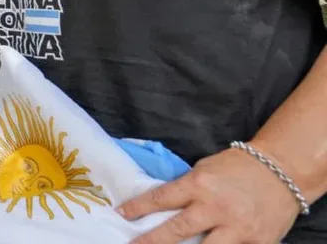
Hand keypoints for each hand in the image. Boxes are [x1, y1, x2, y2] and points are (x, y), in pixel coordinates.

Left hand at [120, 146, 300, 243]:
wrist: (282, 171)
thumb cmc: (238, 166)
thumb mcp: (205, 169)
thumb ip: (187, 188)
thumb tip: (162, 203)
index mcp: (199, 184)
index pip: (161, 198)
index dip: (138, 208)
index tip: (121, 215)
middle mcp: (216, 207)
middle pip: (176, 230)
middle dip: (151, 241)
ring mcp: (238, 228)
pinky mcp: (257, 243)